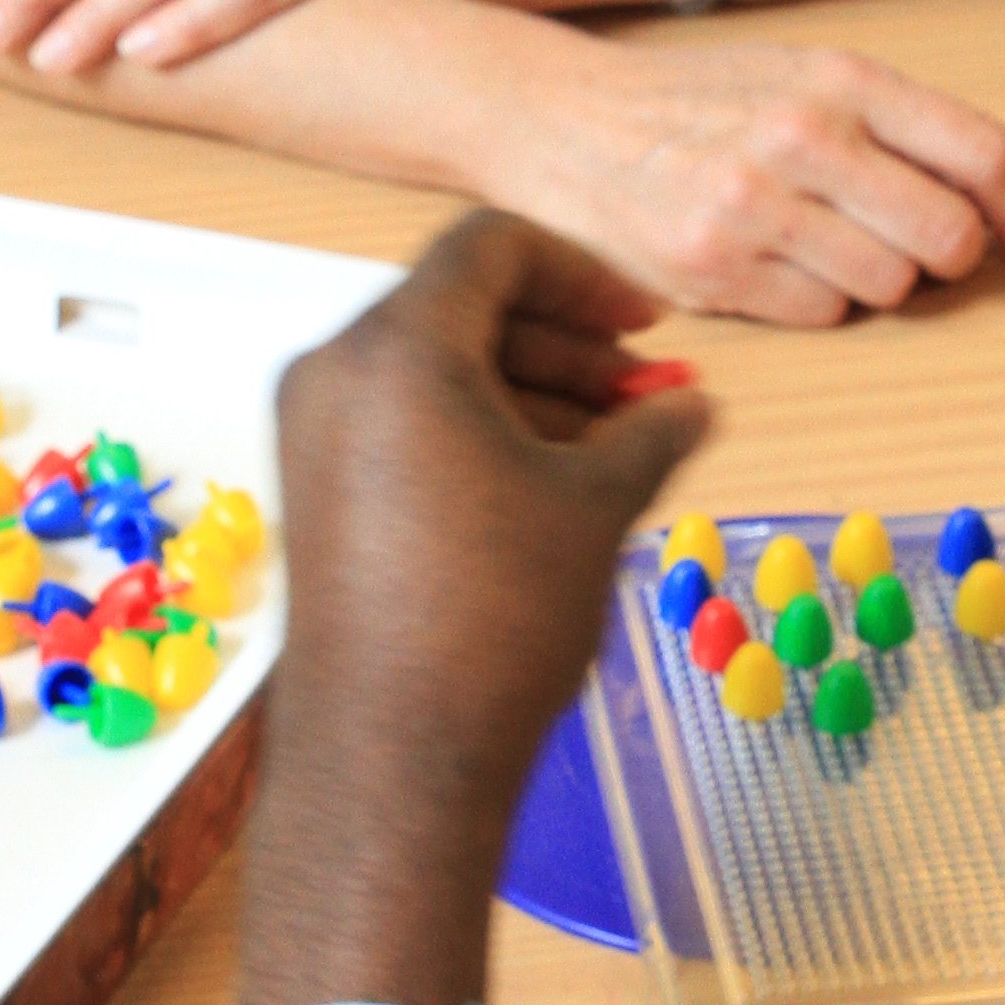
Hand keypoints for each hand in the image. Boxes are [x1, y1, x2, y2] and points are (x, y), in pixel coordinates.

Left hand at [258, 217, 711, 913]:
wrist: (393, 756)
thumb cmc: (496, 618)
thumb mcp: (595, 506)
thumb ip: (651, 432)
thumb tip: (693, 407)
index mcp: (396, 348)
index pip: (491, 248)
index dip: (584, 275)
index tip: (645, 328)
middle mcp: (333, 371)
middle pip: (460, 307)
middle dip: (564, 344)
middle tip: (644, 395)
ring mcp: (311, 434)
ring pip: (431, 369)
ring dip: (528, 390)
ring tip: (612, 449)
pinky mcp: (313, 491)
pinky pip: (400, 421)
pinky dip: (475, 430)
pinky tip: (547, 485)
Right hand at [524, 27, 1004, 327]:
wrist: (570, 122)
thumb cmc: (703, 104)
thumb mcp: (803, 77)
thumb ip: (894, 124)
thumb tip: (994, 199)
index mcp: (842, 79)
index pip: (982, 153)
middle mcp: (804, 137)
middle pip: (949, 236)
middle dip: (952, 257)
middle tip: (925, 252)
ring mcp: (756, 206)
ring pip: (890, 285)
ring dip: (878, 280)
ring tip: (829, 247)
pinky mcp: (715, 268)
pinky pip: (824, 316)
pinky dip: (816, 301)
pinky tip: (777, 264)